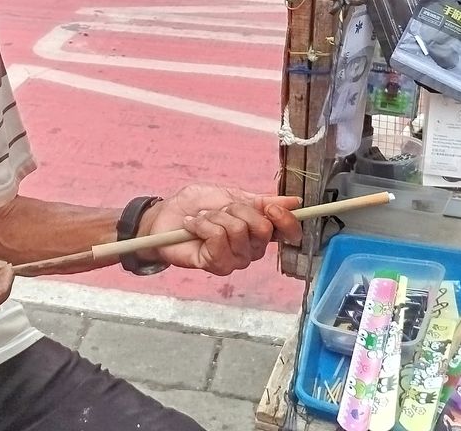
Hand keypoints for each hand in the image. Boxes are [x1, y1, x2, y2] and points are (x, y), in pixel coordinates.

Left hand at [139, 185, 301, 275]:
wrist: (166, 215)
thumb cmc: (197, 205)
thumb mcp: (231, 195)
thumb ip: (262, 201)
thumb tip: (294, 201)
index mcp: (259, 230)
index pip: (288, 232)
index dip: (285, 220)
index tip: (271, 208)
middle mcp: (252, 248)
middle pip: (262, 228)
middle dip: (237, 209)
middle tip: (220, 209)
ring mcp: (235, 259)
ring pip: (238, 231)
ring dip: (216, 216)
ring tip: (202, 217)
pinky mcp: (216, 265)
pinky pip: (218, 239)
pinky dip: (203, 225)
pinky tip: (193, 227)